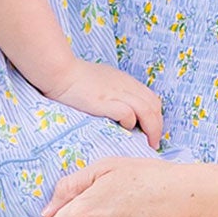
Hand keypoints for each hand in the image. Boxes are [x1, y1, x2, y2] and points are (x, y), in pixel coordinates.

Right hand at [49, 61, 163, 151]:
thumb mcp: (103, 80)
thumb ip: (115, 92)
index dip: (156, 117)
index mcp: (125, 81)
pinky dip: (131, 123)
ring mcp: (115, 94)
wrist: (59, 72)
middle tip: (154, 143)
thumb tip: (122, 111)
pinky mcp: (104, 102)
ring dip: (151, 129)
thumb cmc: (75, 78)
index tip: (152, 132)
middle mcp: (125, 86)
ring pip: (146, 111)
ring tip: (149, 144)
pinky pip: (127, 113)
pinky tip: (126, 130)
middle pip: (153, 106)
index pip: (151, 100)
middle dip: (158, 127)